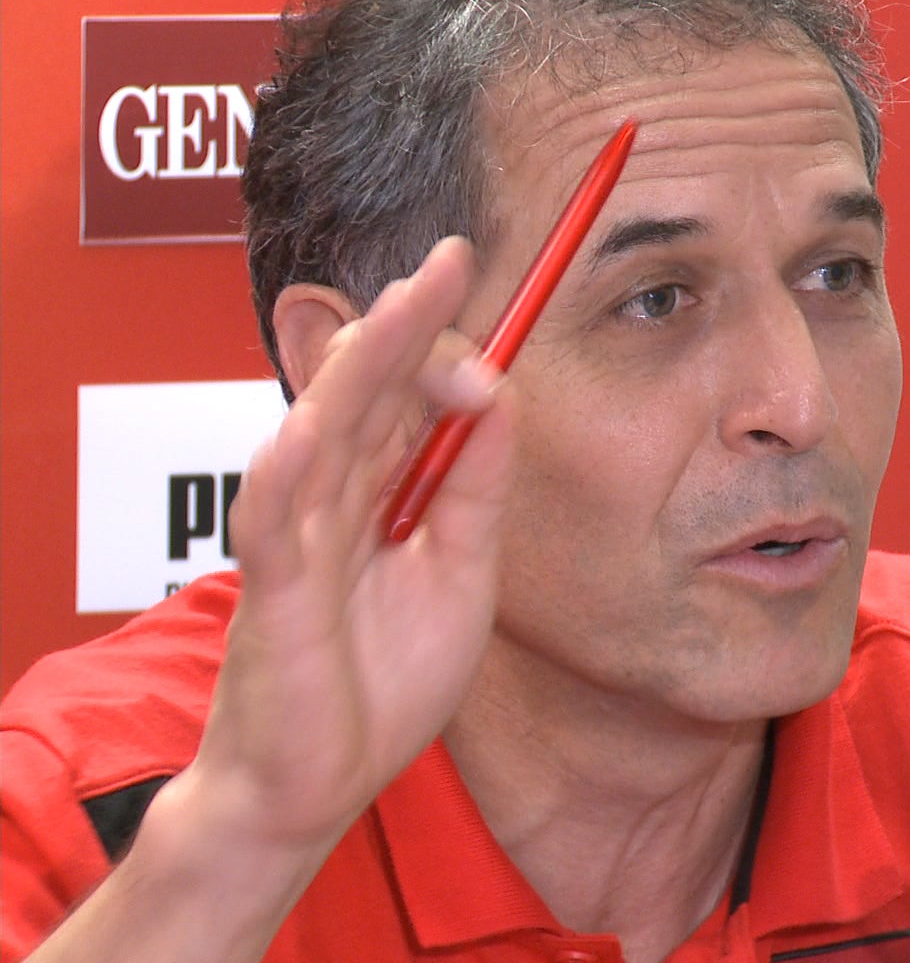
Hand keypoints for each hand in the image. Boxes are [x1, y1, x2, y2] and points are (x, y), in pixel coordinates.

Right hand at [179, 237, 514, 854]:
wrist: (318, 785)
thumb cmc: (382, 684)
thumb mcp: (462, 573)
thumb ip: (477, 490)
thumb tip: (502, 398)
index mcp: (378, 491)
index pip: (408, 396)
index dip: (447, 350)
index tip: (499, 321)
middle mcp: (333, 498)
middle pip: (366, 392)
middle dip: (408, 325)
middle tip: (449, 262)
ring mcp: (298, 539)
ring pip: (323, 431)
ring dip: (359, 369)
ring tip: (398, 309)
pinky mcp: (271, 591)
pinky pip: (273, 521)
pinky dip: (290, 470)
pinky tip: (313, 423)